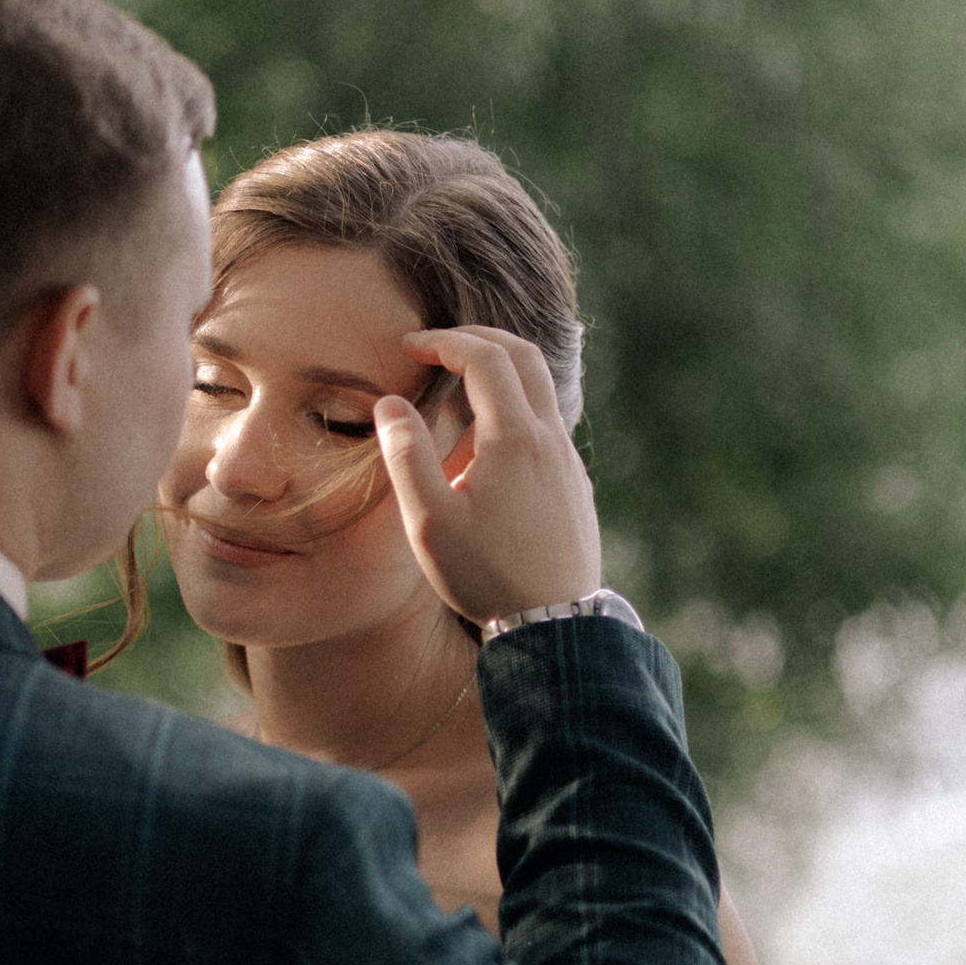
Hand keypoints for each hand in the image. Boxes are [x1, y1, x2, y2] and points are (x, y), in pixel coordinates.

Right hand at [374, 326, 602, 625]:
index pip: (483, 357)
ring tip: (458, 384)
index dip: (443, 341)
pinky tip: (487, 438)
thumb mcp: (429, 522)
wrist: (555, 625)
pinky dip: (516, 403)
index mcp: (515, 438)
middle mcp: (550, 439)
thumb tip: (390, 404)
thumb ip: (406, 456)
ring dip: (500, 370)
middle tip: (438, 344)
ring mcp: (568, 461)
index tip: (410, 346)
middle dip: (478, 338)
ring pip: (541, 388)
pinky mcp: (575, 483)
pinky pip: (547, 422)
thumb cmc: (486, 576)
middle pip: (523, 355)